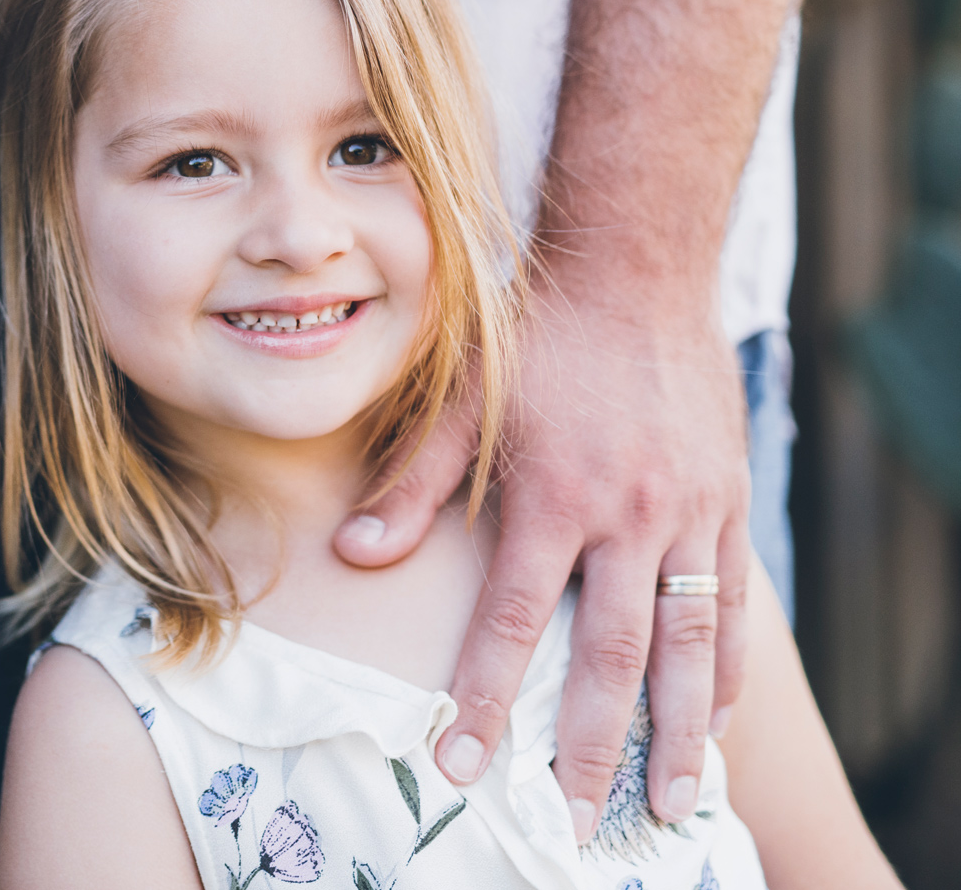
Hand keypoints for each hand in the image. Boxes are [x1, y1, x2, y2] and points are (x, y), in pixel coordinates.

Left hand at [334, 289, 748, 839]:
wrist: (634, 267)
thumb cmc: (533, 336)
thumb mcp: (458, 400)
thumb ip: (411, 485)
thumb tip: (353, 556)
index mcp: (552, 496)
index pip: (513, 621)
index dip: (485, 699)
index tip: (460, 763)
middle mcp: (626, 514)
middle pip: (612, 655)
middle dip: (592, 745)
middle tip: (578, 819)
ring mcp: (687, 509)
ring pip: (689, 643)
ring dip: (682, 729)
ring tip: (674, 801)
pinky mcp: (726, 495)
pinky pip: (734, 598)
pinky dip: (727, 663)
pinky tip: (716, 714)